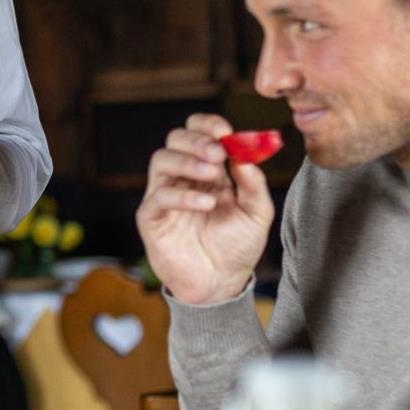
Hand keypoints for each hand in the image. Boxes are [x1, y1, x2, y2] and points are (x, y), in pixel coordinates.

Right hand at [137, 113, 272, 304]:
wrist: (221, 283)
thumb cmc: (237, 246)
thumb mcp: (257, 213)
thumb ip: (253, 184)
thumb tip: (245, 155)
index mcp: (208, 169)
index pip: (199, 132)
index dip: (209, 126)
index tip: (226, 132)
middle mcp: (183, 177)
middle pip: (176, 139)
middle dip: (197, 140)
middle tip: (218, 153)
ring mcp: (164, 194)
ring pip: (161, 159)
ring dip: (187, 161)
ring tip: (212, 175)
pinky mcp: (152, 217)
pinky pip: (159, 196)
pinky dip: (183, 196)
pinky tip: (206, 204)